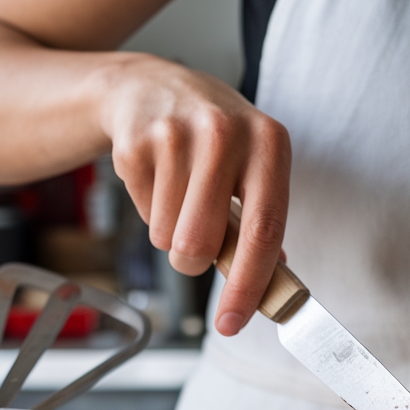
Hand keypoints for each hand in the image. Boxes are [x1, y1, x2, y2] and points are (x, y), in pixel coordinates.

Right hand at [99, 55, 289, 335]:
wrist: (152, 86)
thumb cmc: (216, 140)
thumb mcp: (254, 165)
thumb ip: (265, 221)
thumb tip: (275, 283)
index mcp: (269, 143)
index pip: (264, 231)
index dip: (249, 285)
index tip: (234, 323)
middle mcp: (225, 133)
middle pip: (201, 243)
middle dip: (195, 262)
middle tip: (196, 247)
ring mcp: (176, 134)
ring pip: (167, 237)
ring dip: (171, 234)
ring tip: (180, 195)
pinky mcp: (135, 141)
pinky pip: (141, 214)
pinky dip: (149, 210)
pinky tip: (159, 178)